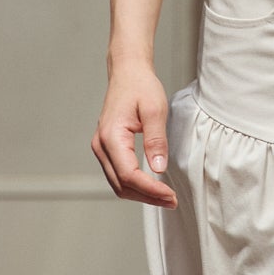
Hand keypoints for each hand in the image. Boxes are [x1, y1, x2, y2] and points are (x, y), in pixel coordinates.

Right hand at [91, 64, 176, 207]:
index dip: (151, 190)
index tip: (171, 195)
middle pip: (121, 185)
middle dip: (147, 197)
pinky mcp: (107, 149)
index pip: (129, 175)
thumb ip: (156, 140)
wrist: (127, 73)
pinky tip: (152, 187)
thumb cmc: (141, 87)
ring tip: (165, 197)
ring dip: (141, 195)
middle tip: (172, 201)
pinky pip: (118, 175)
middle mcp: (101, 145)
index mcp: (111, 136)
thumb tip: (158, 168)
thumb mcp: (155, 109)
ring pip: (118, 184)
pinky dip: (134, 186)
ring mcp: (101, 148)